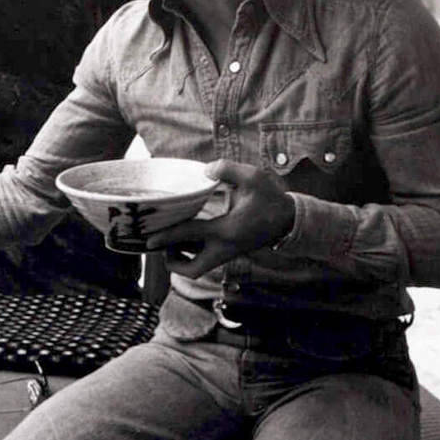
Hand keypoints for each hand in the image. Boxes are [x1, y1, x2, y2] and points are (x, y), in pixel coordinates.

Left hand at [142, 160, 294, 278]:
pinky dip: (191, 252)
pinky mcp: (229, 252)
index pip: (190, 235)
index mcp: (226, 230)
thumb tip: (206, 169)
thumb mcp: (253, 177)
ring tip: (169, 239)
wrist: (290, 221)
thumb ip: (228, 169)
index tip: (148, 240)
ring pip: (197, 267)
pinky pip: (204, 259)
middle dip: (171, 261)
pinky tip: (185, 233)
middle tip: (160, 243)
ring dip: (180, 258)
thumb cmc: (271, 199)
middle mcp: (224, 247)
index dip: (166, 237)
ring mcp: (227, 253)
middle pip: (192, 269)